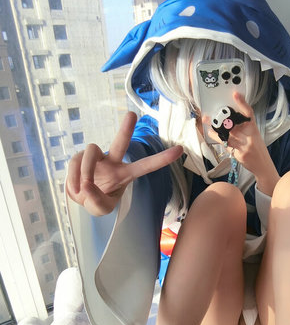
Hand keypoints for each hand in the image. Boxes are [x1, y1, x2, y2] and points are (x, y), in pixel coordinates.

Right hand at [66, 112, 182, 215]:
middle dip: (126, 129)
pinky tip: (75, 189)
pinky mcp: (79, 157)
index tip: (180, 149)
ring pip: (91, 152)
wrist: (79, 198)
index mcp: (125, 174)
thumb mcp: (101, 209)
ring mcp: (96, 157)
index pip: (146, 166)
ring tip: (83, 188)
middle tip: (132, 115)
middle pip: (120, 143)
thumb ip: (97, 201)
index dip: (162, 159)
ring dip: (86, 171)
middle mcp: (113, 161)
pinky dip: (73, 178)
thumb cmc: (96, 200)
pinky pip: (75, 163)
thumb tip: (87, 184)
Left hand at [209, 93, 279, 195]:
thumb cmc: (258, 151)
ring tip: (207, 120)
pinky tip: (211, 133)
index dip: (242, 103)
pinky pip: (226, 144)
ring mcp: (245, 145)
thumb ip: (244, 129)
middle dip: (223, 116)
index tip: (235, 94)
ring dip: (216, 126)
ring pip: (228, 133)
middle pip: (235, 123)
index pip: (249, 114)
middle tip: (213, 111)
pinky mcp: (239, 154)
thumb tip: (230, 120)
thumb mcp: (254, 137)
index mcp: (254, 130)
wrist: (263, 167)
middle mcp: (250, 136)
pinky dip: (218, 137)